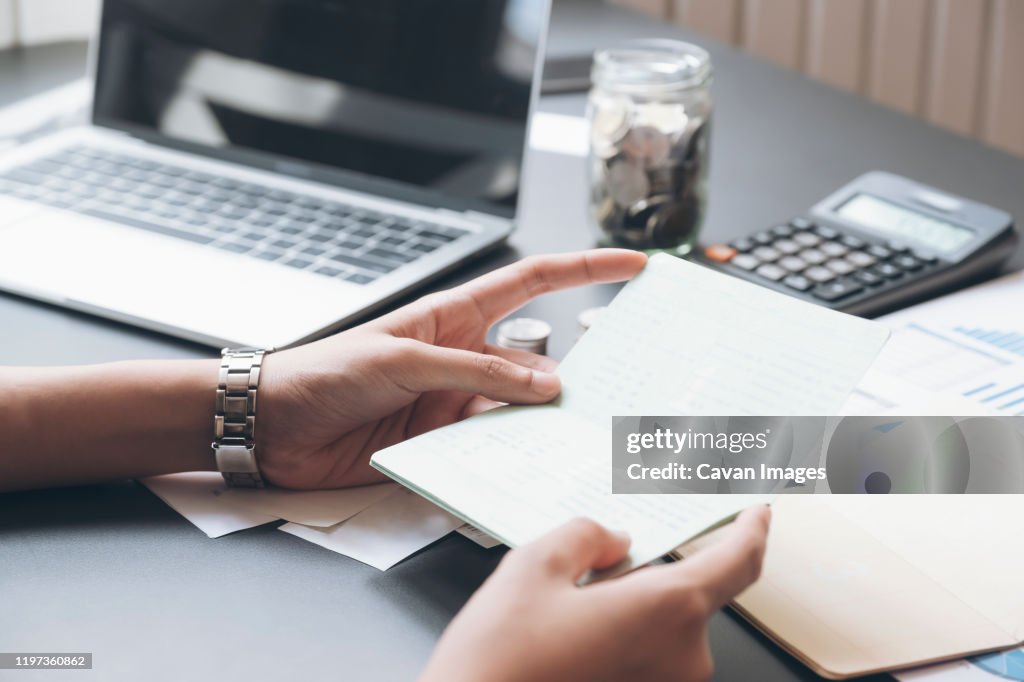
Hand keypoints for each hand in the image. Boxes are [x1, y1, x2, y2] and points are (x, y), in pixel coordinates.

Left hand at [256, 249, 647, 488]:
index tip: (631, 265)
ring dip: (543, 422)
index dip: (584, 270)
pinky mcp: (442, 443)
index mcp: (454, 317)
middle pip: (537, 358)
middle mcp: (463, 358)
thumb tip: (546, 384)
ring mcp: (454, 402)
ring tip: (579, 433)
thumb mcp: (404, 360)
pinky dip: (511, 454)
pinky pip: (490, 447)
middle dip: (578, 367)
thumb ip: (476, 372)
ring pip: (520, 410)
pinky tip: (529, 462)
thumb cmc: (324, 372)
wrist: (273, 426)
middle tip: (620, 384)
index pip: (532, 283)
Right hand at [420, 505, 770, 681]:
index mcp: (667, 611)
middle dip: (642, 574)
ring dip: (626, 608)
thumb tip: (610, 539)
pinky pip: (645, 657)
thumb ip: (585, 537)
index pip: (738, 562)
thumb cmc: (499, 665)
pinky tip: (567, 638)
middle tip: (588, 569)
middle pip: (683, 593)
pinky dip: (618, 638)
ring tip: (562, 610)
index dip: (752, 530)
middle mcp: (680, 657)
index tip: (758, 512)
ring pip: (659, 627)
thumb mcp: (533, 567)